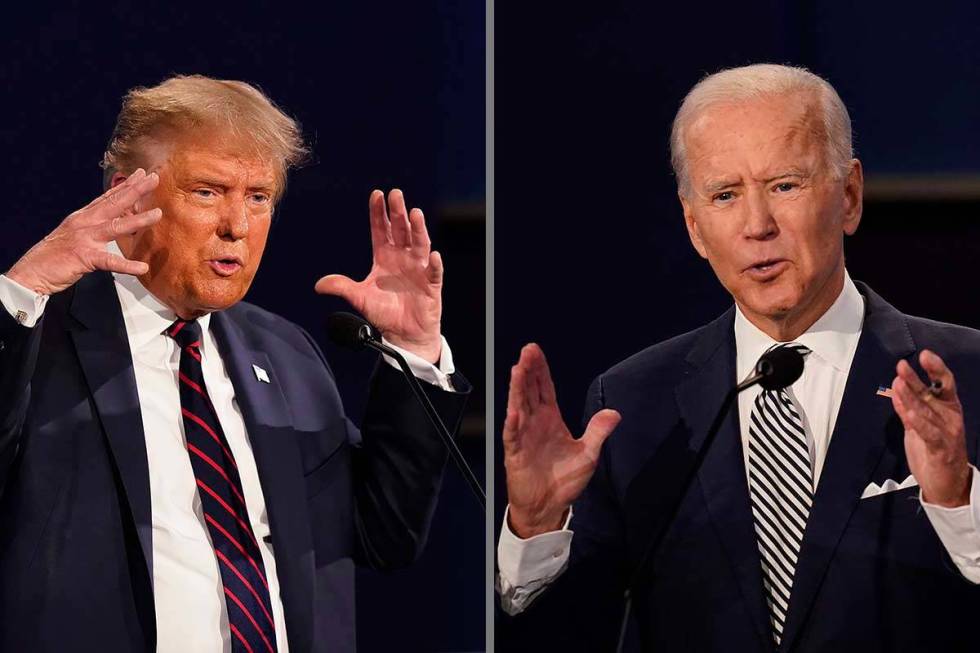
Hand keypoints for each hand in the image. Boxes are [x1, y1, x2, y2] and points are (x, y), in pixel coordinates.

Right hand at [6, 169, 160, 295]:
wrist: (32, 271)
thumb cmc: (56, 254)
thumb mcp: (77, 233)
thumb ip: (95, 225)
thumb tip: (116, 219)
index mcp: (83, 217)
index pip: (108, 197)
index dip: (126, 185)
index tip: (141, 174)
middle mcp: (85, 223)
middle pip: (114, 204)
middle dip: (135, 190)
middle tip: (154, 178)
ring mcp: (84, 239)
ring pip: (115, 227)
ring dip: (138, 220)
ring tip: (157, 214)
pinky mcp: (84, 257)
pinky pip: (109, 261)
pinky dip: (126, 265)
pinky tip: (141, 267)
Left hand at [315, 189, 442, 362]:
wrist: (403, 335)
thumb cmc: (384, 313)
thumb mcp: (359, 298)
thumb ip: (342, 287)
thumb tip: (318, 285)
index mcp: (385, 256)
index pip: (382, 229)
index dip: (379, 213)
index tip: (377, 195)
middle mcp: (403, 258)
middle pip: (401, 230)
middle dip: (398, 212)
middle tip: (395, 194)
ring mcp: (418, 269)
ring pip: (419, 244)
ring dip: (418, 229)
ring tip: (415, 213)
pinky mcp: (431, 285)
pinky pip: (434, 272)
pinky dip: (434, 264)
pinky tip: (432, 255)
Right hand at [503, 343, 620, 537]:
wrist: (548, 507)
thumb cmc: (564, 481)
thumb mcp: (588, 454)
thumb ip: (598, 431)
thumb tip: (614, 413)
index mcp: (550, 420)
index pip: (544, 388)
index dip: (540, 370)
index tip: (535, 351)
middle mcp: (534, 423)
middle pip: (529, 391)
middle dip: (528, 371)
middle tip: (527, 351)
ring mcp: (523, 437)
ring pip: (518, 407)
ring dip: (517, 389)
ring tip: (518, 369)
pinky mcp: (516, 454)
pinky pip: (513, 437)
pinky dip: (513, 424)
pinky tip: (514, 411)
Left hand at [890, 350, 971, 506]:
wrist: (947, 483)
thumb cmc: (934, 450)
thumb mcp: (919, 425)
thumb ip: (909, 407)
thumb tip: (897, 385)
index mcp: (948, 408)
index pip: (944, 384)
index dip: (936, 368)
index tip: (924, 355)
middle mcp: (949, 417)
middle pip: (934, 393)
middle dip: (917, 378)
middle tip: (901, 366)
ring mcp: (947, 432)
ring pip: (927, 411)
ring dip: (911, 397)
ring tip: (898, 382)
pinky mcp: (940, 449)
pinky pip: (928, 432)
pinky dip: (917, 421)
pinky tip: (908, 411)